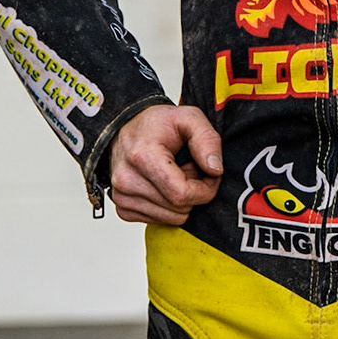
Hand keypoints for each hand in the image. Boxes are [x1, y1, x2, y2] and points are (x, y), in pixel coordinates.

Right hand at [106, 104, 222, 225]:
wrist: (126, 130)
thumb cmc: (157, 124)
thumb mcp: (189, 118)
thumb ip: (207, 140)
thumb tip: (216, 170)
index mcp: (143, 157)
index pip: (182, 194)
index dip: (206, 189)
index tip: (210, 174)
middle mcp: (127, 181)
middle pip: (179, 208)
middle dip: (195, 192)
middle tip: (191, 169)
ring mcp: (122, 198)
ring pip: (172, 218)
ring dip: (182, 200)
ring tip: (176, 175)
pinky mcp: (123, 209)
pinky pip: (159, 221)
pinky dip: (168, 206)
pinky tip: (164, 185)